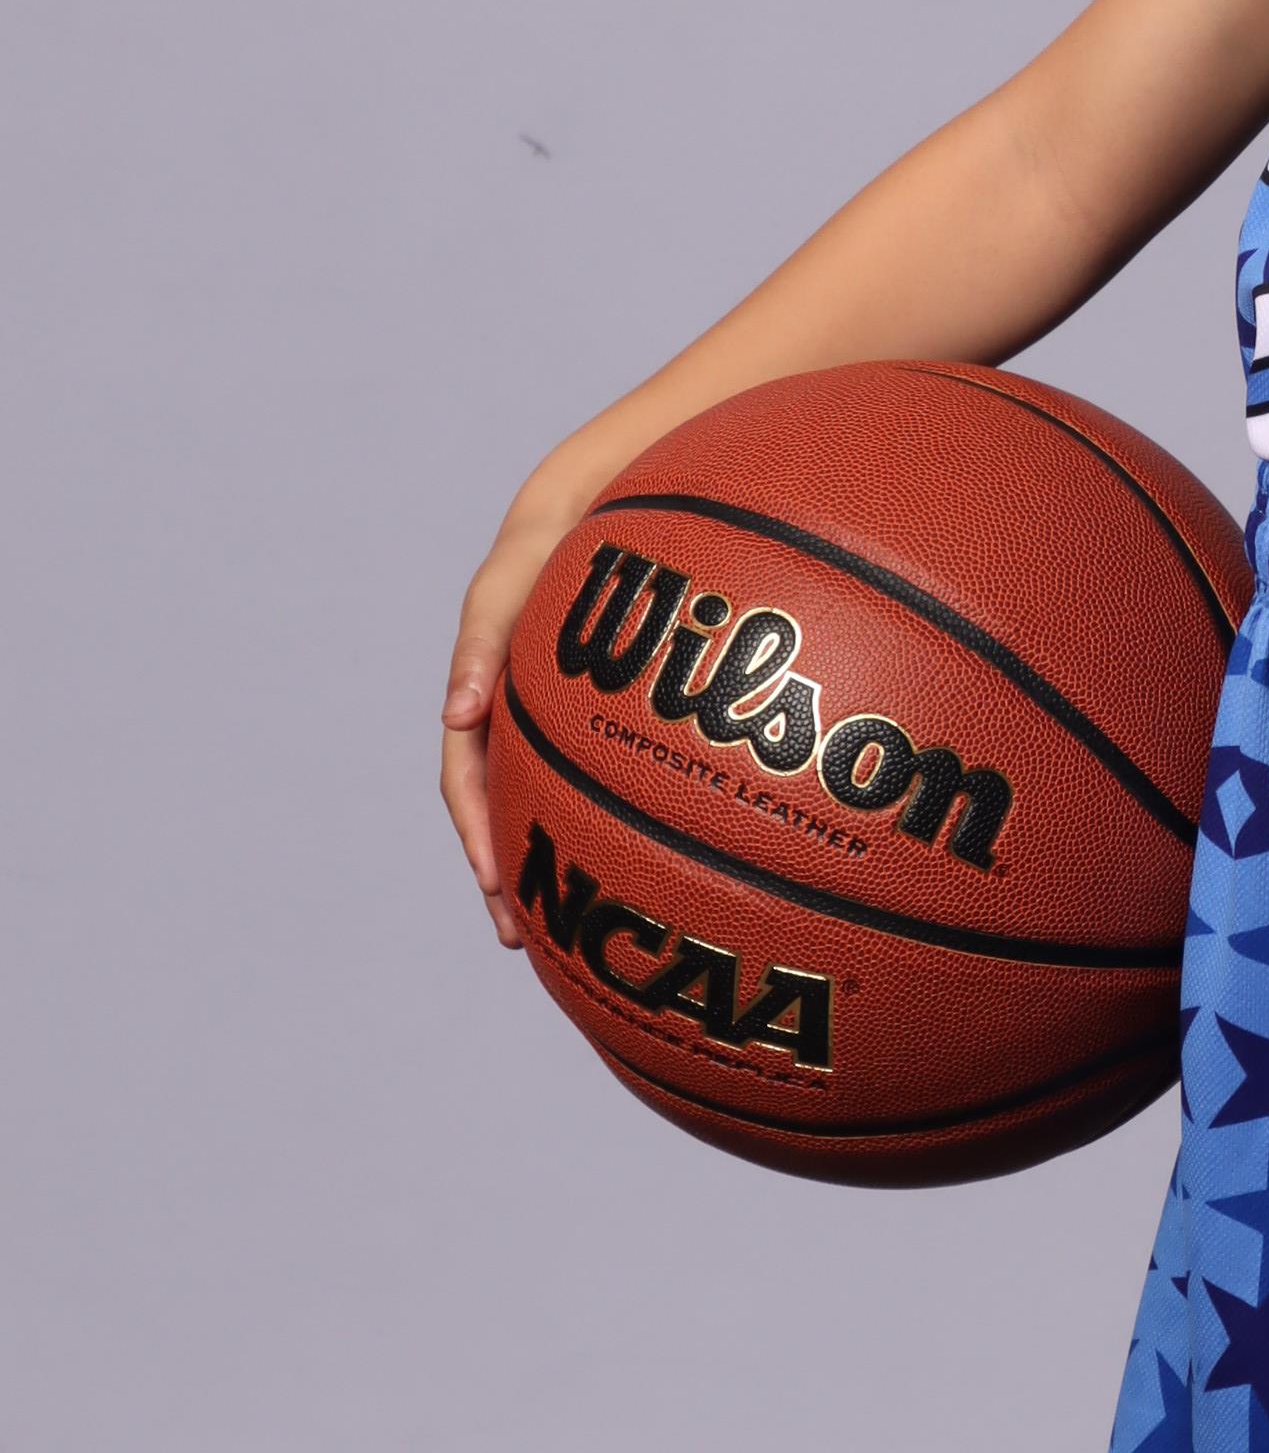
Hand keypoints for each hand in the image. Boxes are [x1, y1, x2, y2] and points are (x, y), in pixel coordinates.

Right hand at [440, 485, 590, 947]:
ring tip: (568, 924)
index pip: (467, 782)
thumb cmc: (543, 550)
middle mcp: (513, 720)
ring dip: (546, 859)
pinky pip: (592, 779)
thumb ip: (480, 643)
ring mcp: (553, 723)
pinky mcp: (596, 719)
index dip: (477, 835)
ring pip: (545, 803)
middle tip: (521, 939)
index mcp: (483, 702)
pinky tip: (632, 858)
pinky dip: (597, 821)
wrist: (594, 513)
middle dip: (503, 876)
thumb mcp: (504, 589)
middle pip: (502, 811)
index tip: (495, 884)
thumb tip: (453, 714)